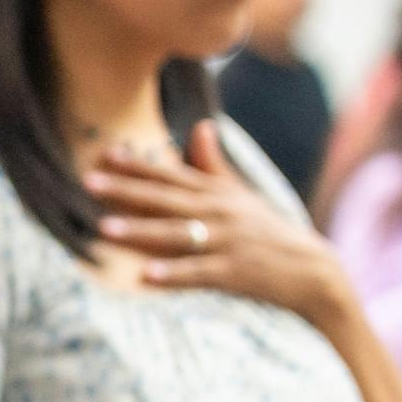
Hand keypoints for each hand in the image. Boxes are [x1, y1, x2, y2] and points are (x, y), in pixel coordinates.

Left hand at [92, 124, 350, 328]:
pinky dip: (174, 274)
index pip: (170, 174)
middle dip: (125, 190)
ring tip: (104, 230)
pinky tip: (146, 276)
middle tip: (87, 182)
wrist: (315, 271)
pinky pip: (199, 273)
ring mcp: (227, 241)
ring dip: (140, 232)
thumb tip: (201, 125)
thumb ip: (214, 165)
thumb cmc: (269, 231)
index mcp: (216, 193)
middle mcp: (219, 212)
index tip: (103, 154)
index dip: (136, 164)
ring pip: (176, 234)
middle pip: (165, 198)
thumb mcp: (242, 195)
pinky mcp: (236, 272)